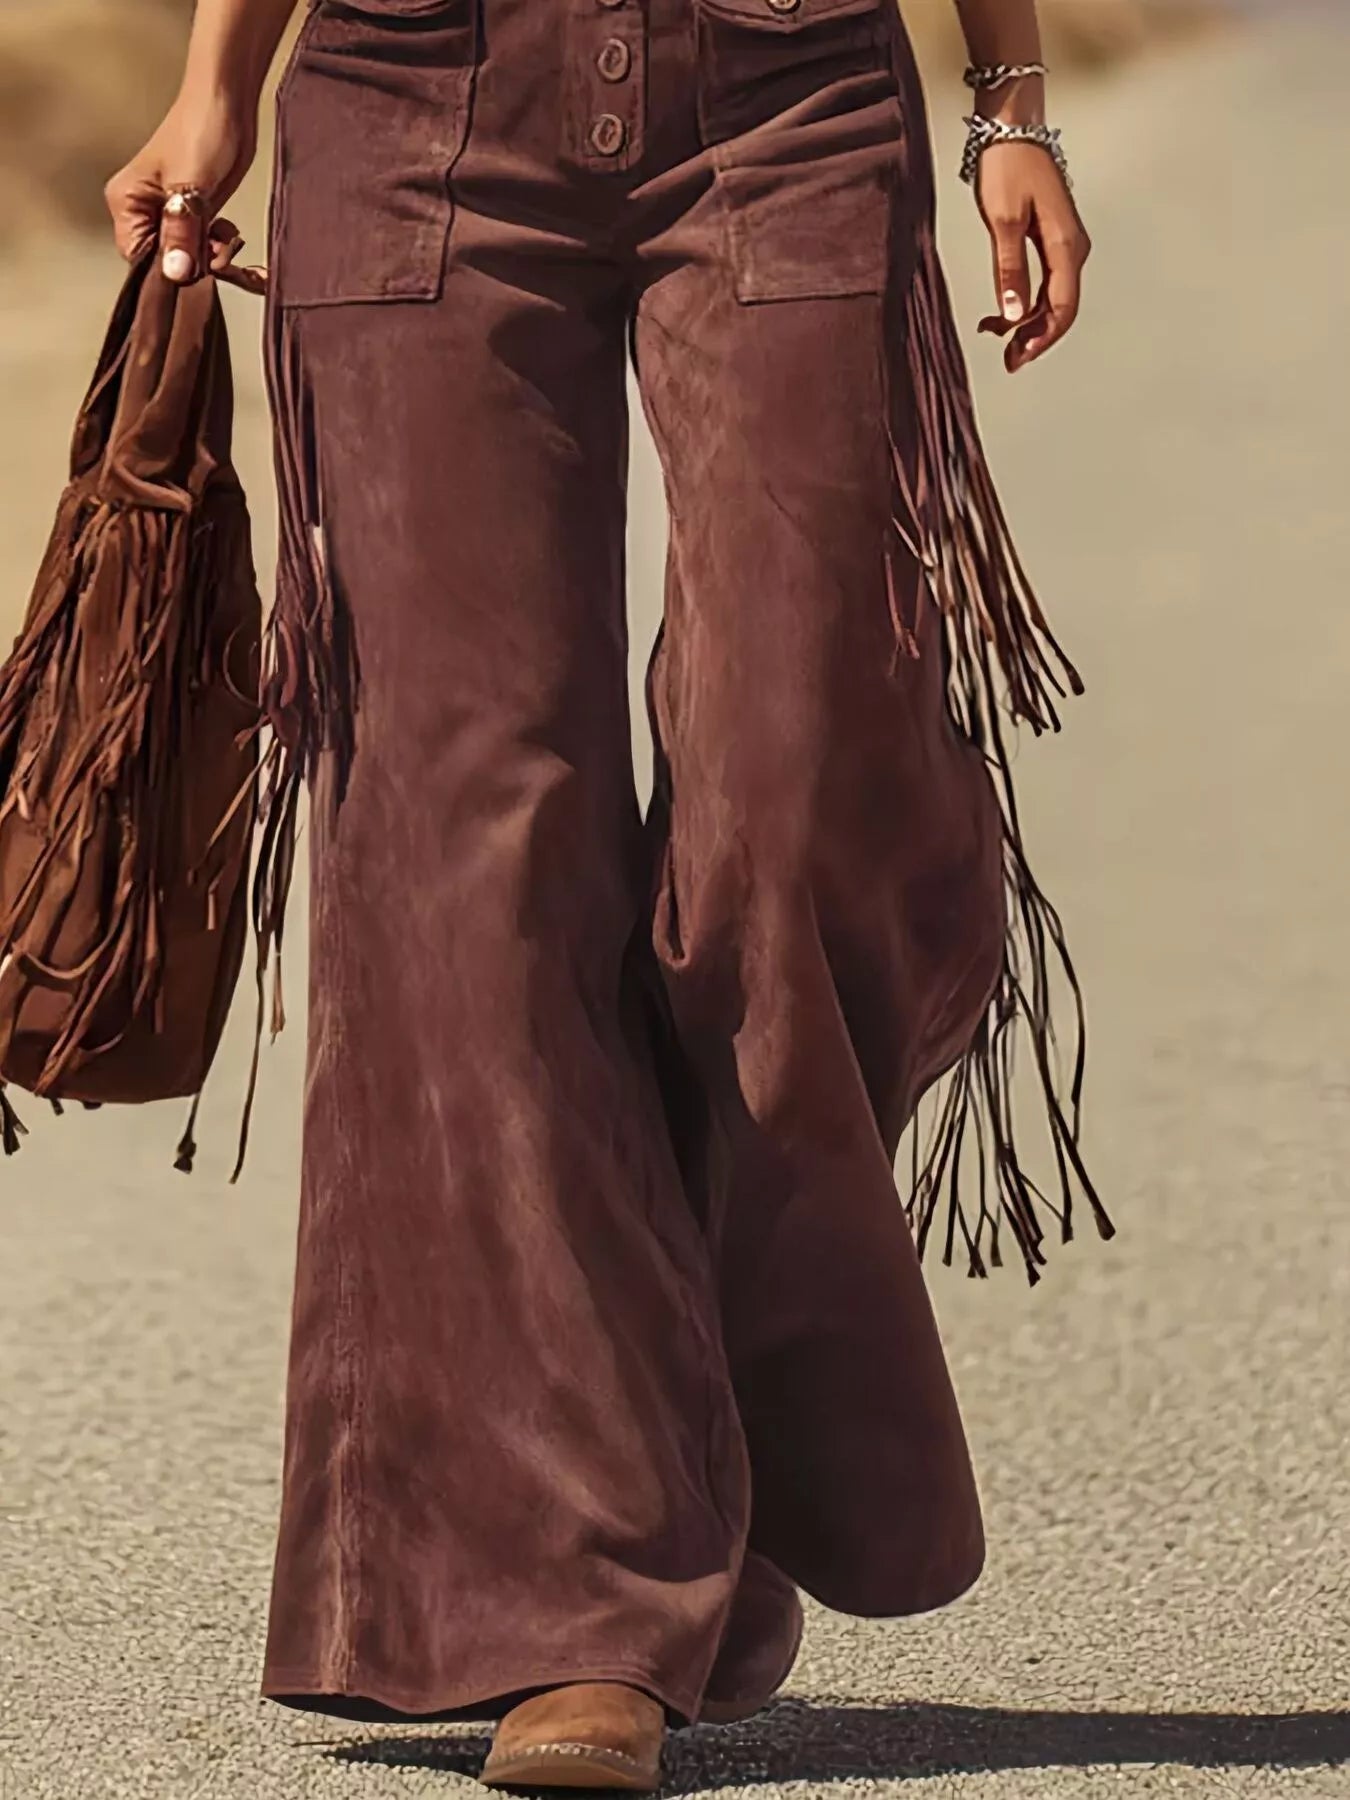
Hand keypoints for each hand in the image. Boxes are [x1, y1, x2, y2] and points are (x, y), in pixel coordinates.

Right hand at [104, 88, 257, 284]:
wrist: (228, 103)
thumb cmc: (200, 130)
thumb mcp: (190, 188)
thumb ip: (182, 233)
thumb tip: (176, 274)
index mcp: (128, 204)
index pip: (139, 258)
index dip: (167, 272)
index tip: (196, 270)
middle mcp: (145, 213)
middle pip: (167, 264)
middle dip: (197, 267)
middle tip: (221, 255)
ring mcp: (172, 216)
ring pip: (190, 260)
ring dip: (215, 259)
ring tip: (229, 239)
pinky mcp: (197, 215)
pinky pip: (206, 249)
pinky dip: (223, 250)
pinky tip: (233, 236)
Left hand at [974, 142, 1091, 372]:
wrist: (1012, 127)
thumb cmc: (1007, 166)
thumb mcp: (1002, 220)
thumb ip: (1009, 269)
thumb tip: (1015, 313)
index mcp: (1064, 245)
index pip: (1062, 307)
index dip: (1042, 338)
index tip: (1017, 358)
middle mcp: (1072, 247)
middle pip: (1061, 307)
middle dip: (1034, 336)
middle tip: (1006, 359)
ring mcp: (1064, 242)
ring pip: (1053, 297)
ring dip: (1029, 321)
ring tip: (997, 336)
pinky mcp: (1052, 237)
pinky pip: (1046, 281)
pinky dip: (1027, 301)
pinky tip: (1004, 311)